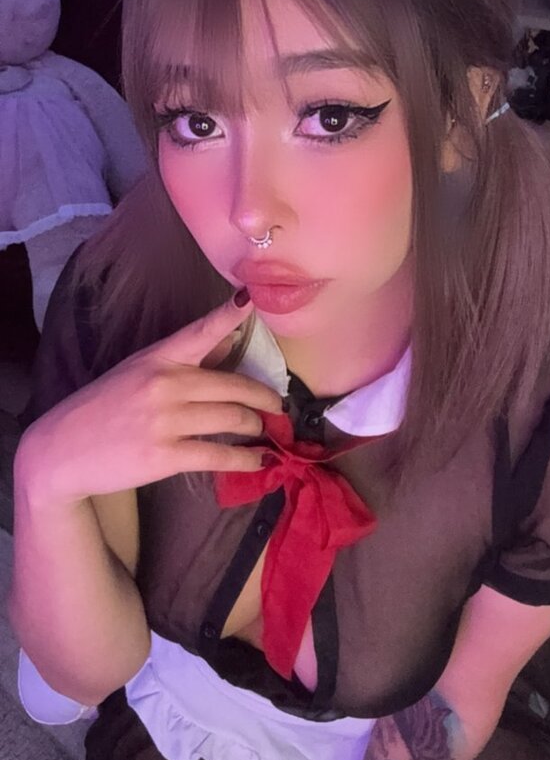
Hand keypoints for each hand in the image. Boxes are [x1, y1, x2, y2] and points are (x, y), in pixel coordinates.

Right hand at [16, 293, 281, 503]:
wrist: (62, 450)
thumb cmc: (104, 408)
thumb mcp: (138, 372)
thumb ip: (183, 360)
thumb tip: (229, 344)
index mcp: (157, 357)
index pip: (200, 331)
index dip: (229, 315)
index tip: (252, 298)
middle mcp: (165, 383)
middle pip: (234, 386)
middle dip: (265, 398)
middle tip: (278, 405)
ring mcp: (165, 420)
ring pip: (233, 419)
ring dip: (257, 427)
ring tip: (264, 432)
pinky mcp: (165, 455)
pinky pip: (219, 455)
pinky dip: (245, 459)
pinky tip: (257, 461)